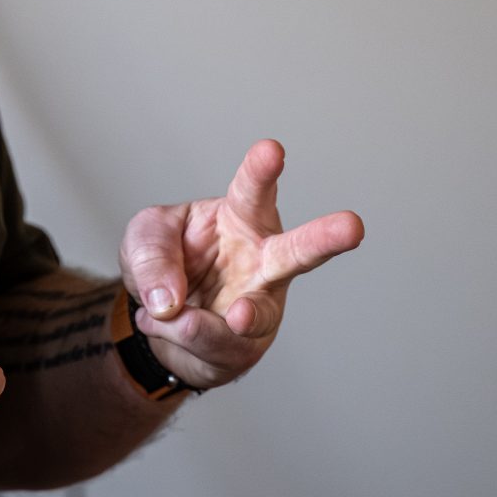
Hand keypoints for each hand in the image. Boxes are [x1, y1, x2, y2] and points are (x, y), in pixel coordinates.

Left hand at [119, 139, 361, 390]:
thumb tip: (169, 301)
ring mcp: (259, 304)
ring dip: (238, 319)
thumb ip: (152, 257)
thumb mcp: (144, 240)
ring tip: (209, 318)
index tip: (271, 149)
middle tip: (352, 226)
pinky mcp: (246, 345)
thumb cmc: (167, 260)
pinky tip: (173, 324)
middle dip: (324, 239)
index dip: (262, 170)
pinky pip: (216, 346)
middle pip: (298, 250)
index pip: (252, 189)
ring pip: (257, 315)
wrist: (160, 318)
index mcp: (240, 217)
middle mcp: (261, 258)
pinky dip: (185, 338)